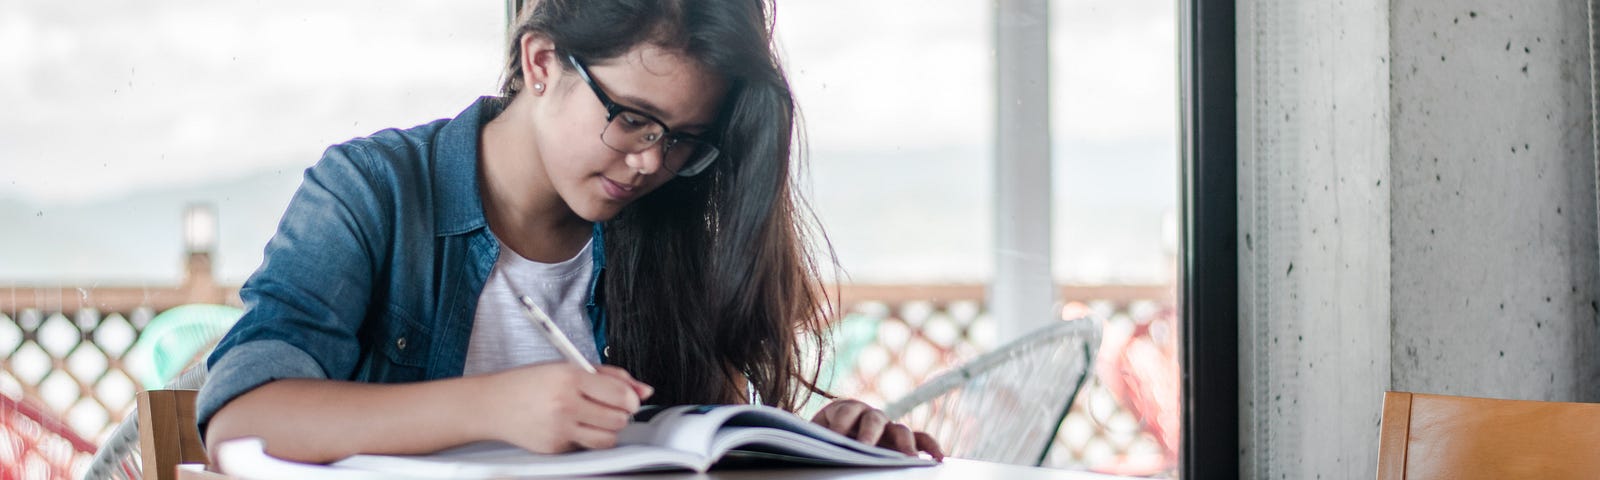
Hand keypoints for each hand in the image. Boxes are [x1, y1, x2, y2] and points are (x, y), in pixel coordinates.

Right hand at [479, 363, 653, 453]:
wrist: (492, 404)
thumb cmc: (529, 383)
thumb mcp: (568, 367)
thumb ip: (609, 376)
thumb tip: (644, 390)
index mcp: (569, 377)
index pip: (620, 394)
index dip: (631, 398)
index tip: (628, 398)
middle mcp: (565, 404)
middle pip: (619, 418)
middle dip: (620, 413)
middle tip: (608, 406)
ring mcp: (559, 429)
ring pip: (608, 438)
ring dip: (608, 429)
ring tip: (594, 418)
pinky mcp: (555, 448)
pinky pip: (586, 447)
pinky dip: (586, 438)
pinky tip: (573, 426)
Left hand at [811, 399, 944, 460]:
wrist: (828, 441)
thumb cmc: (821, 442)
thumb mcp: (815, 439)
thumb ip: (816, 441)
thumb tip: (811, 448)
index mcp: (843, 410)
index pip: (845, 411)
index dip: (841, 422)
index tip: (835, 435)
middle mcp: (868, 415)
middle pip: (874, 419)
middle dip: (870, 432)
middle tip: (866, 447)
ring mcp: (888, 427)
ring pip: (901, 430)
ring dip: (905, 443)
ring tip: (909, 458)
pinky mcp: (901, 440)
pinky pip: (920, 440)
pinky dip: (930, 446)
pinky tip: (938, 458)